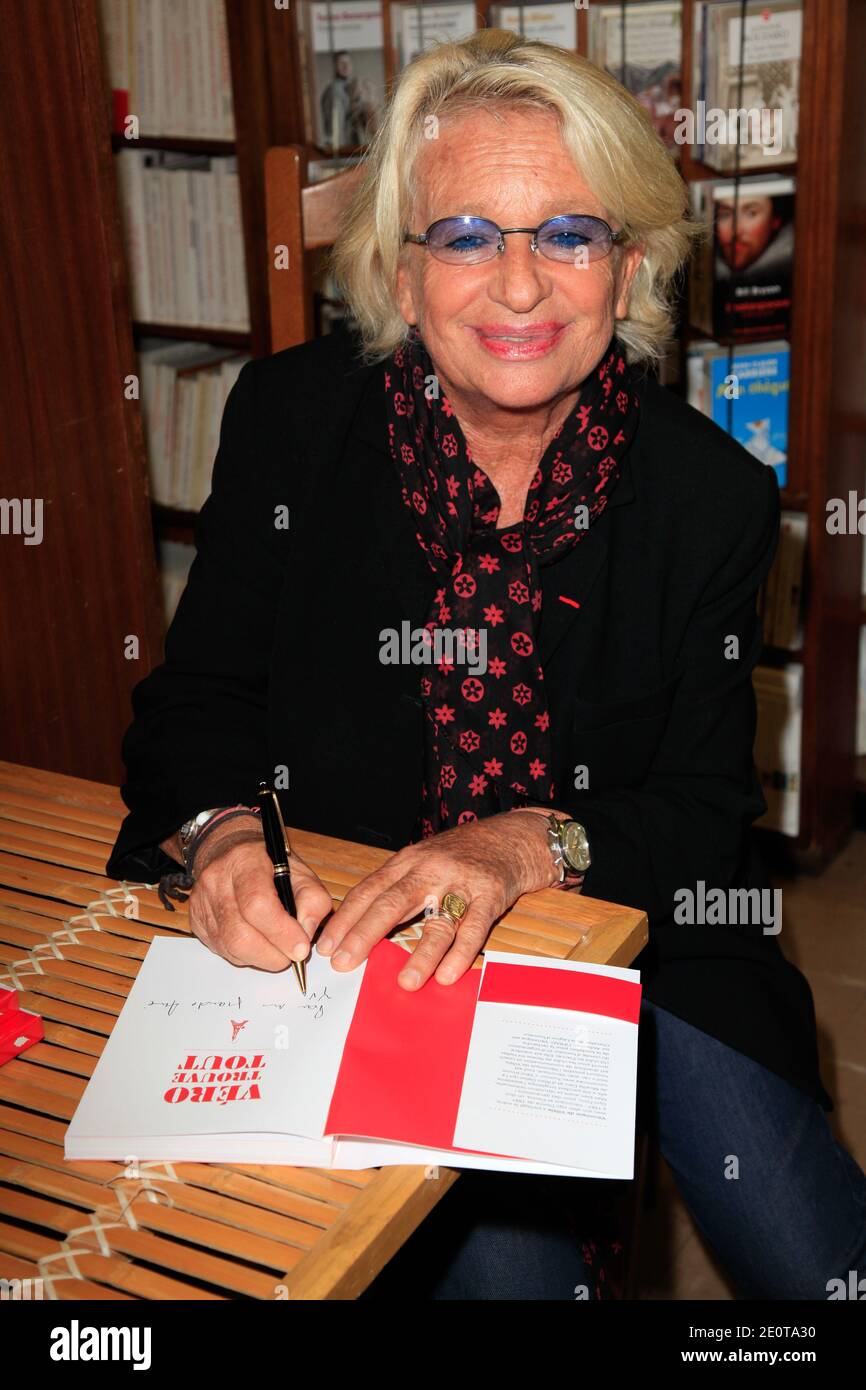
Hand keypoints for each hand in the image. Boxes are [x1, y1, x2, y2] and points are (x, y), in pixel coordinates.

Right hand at [187, 818, 331, 970]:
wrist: (230, 852)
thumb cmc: (269, 865)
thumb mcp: (301, 873)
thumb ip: (313, 901)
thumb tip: (306, 933)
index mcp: (245, 861)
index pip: (257, 903)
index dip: (281, 931)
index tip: (301, 948)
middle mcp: (217, 880)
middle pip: (239, 933)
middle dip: (272, 954)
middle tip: (291, 956)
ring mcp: (202, 902)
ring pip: (230, 947)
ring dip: (260, 958)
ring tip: (277, 949)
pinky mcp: (196, 921)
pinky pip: (222, 950)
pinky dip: (246, 955)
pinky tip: (258, 943)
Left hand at [317, 810, 557, 990]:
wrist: (512, 836)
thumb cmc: (461, 855)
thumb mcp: (423, 860)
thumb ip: (396, 888)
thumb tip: (359, 929)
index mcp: (408, 862)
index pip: (369, 890)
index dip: (346, 918)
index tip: (327, 946)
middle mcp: (430, 869)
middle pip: (393, 902)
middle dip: (365, 934)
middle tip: (345, 963)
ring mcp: (461, 882)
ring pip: (437, 921)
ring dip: (421, 954)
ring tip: (405, 982)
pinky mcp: (491, 895)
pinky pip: (475, 927)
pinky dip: (461, 953)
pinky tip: (448, 974)